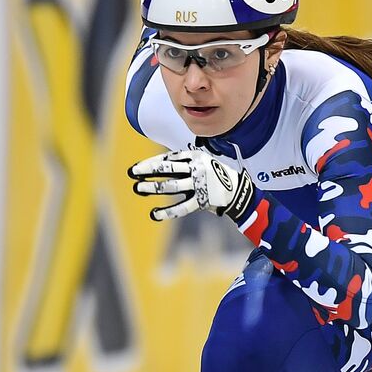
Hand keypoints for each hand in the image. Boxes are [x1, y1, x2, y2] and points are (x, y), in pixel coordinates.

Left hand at [129, 149, 254, 221]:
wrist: (237, 190)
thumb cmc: (215, 174)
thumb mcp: (201, 161)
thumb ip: (183, 162)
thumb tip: (158, 165)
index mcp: (195, 157)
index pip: (167, 159)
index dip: (150, 164)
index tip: (136, 168)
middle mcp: (196, 169)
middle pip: (167, 170)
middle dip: (148, 172)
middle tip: (133, 175)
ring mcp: (199, 185)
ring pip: (172, 187)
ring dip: (153, 188)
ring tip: (139, 189)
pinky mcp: (202, 201)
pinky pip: (181, 207)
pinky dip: (167, 212)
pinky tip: (154, 214)